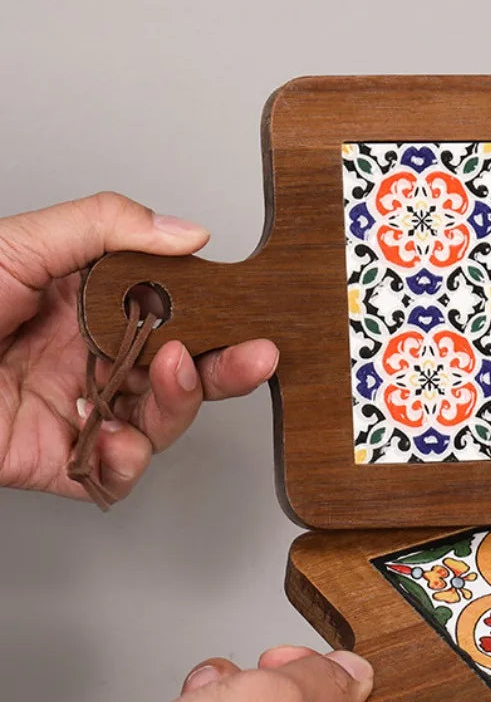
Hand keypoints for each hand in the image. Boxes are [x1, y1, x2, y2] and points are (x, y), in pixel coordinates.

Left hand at [0, 192, 278, 499]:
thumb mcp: (19, 244)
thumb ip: (108, 227)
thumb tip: (188, 231)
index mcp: (84, 308)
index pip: (169, 314)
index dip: (213, 315)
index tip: (245, 311)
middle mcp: (89, 360)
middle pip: (176, 372)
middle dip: (221, 368)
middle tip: (255, 357)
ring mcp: (78, 412)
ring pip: (158, 422)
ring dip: (178, 403)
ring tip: (172, 375)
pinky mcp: (61, 461)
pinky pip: (115, 473)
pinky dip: (126, 462)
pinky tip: (117, 438)